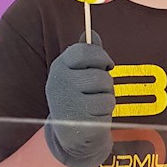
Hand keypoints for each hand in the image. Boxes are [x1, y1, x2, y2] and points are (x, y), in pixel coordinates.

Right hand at [44, 36, 114, 166]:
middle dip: (106, 82)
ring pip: (106, 89)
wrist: (71, 133)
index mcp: (59, 67)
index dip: (100, 56)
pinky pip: (106, 105)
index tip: (106, 64)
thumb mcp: (79, 74)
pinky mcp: (79, 118)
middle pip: (100, 73)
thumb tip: (92, 33)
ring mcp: (68, 100)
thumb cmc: (79, 98)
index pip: (83, 50)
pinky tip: (94, 116)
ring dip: (106, 97)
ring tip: (94, 104)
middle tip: (96, 91)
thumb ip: (87, 54)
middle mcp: (60, 82)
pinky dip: (106, 111)